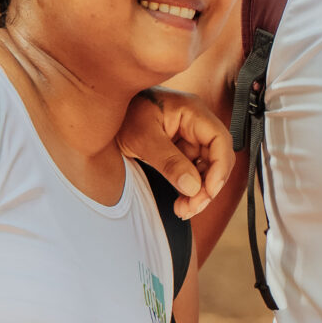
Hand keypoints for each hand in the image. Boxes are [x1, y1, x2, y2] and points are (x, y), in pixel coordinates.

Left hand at [116, 88, 232, 219]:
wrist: (102, 113)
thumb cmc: (122, 115)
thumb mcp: (143, 138)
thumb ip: (168, 162)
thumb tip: (193, 187)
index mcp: (192, 112)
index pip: (220, 140)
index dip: (220, 168)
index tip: (208, 191)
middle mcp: (195, 125)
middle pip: (216, 159)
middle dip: (208, 186)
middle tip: (192, 207)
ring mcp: (188, 139)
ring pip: (206, 171)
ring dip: (199, 193)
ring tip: (183, 210)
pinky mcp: (179, 152)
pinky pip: (192, 174)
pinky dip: (189, 191)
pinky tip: (180, 204)